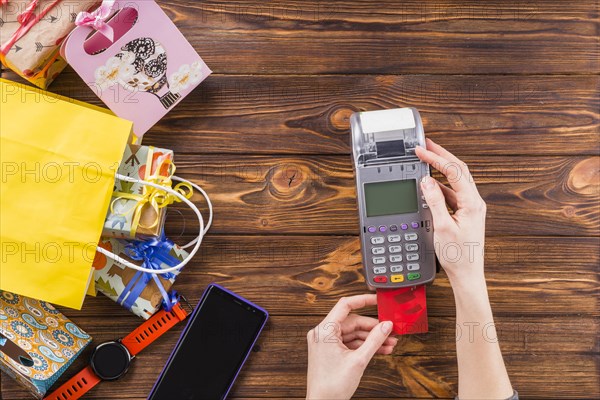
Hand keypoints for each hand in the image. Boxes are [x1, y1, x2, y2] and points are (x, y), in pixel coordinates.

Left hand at [306, 295, 395, 399]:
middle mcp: (322, 334)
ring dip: (371, 338)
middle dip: (373, 328)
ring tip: (389, 343)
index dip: (363, 300)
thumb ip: (374, 340)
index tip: (377, 300)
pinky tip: (380, 349)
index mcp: (324, 330)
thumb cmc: (332, 386)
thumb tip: (386, 326)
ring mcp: (325, 343)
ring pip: (353, 333)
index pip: (345, 305)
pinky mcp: (329, 351)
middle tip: (390, 331)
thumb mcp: (359, 360)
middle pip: (352, 322)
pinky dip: (363, 345)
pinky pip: (349, 343)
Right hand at [415, 139, 486, 286]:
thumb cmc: (458, 256)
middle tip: (426, 145)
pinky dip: (440, 184)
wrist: (467, 275)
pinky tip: (430, 184)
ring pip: (456, 180)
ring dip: (441, 168)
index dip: (436, 158)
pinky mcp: (465, 213)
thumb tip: (427, 181)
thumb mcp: (442, 227)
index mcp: (472, 203)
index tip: (421, 150)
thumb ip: (435, 202)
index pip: (454, 171)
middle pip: (458, 170)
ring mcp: (471, 207)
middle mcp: (474, 202)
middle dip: (441, 155)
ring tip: (426, 159)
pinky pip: (452, 192)